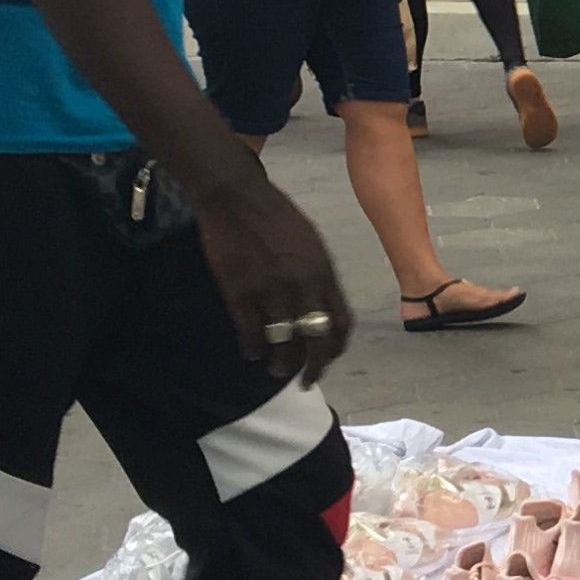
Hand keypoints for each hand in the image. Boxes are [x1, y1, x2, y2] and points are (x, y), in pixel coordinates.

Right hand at [192, 170, 355, 382]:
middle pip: (318, 341)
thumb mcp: (312, 243)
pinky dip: (253, 350)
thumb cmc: (277, 216)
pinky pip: (251, 336)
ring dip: (282, 364)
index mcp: (325, 273)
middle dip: (315, 367)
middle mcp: (304, 287)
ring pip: (284, 344)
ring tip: (277, 370)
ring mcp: (272, 293)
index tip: (329, 358)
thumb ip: (319, 275)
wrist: (238, 198)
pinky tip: (252, 353)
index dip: (337, 347)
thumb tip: (322, 304)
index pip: (341, 322)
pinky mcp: (241, 296)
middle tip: (308, 381)